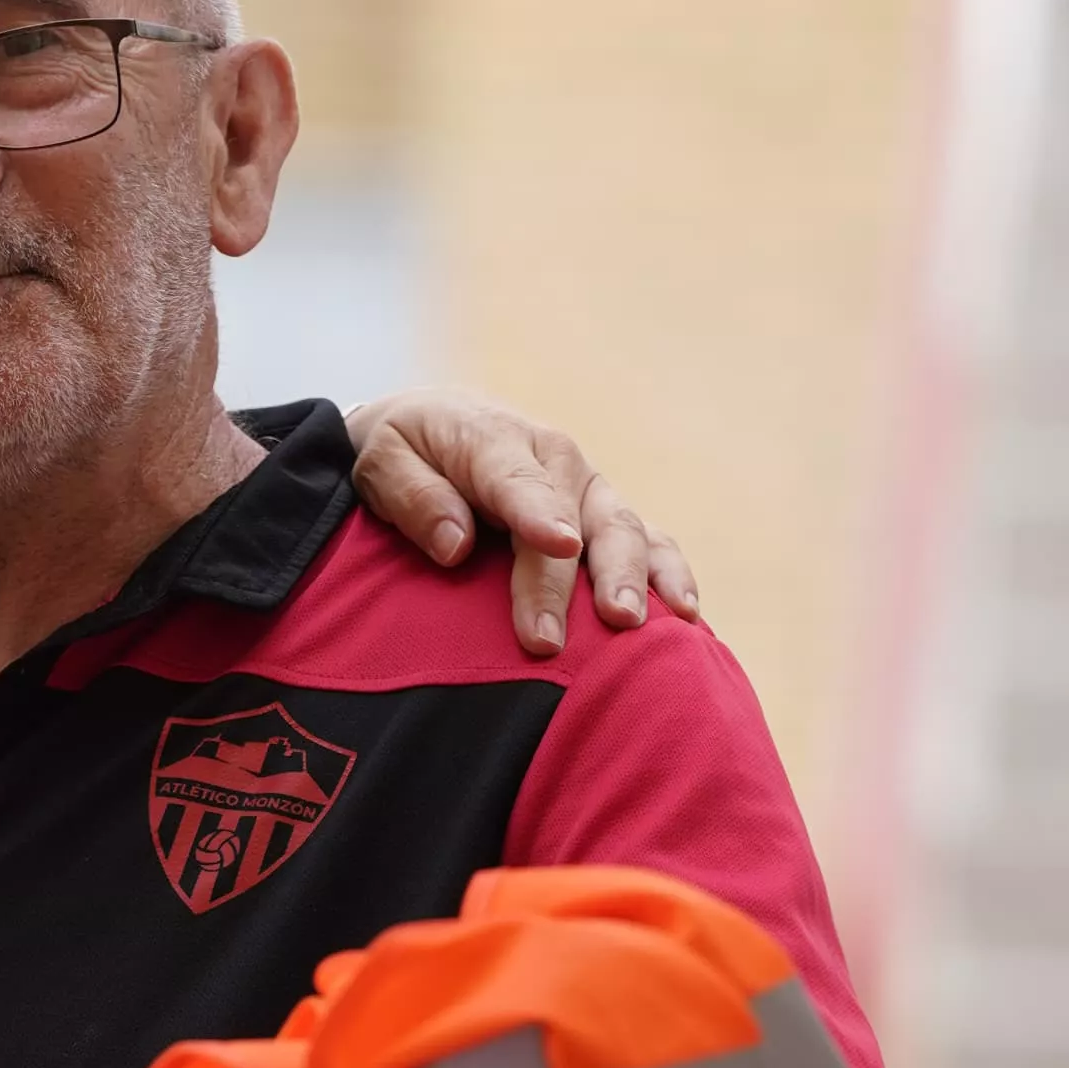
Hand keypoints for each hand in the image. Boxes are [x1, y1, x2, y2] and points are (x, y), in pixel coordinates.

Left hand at [346, 391, 700, 659]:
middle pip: (574, 521)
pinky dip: (670, 575)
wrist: (434, 428)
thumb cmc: (403, 452)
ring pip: (623, 530)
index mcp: (496, 439)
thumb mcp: (383, 461)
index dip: (538, 514)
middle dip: (567, 581)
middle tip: (548, 640)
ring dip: (633, 578)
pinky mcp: (604, 517)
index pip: (518, 482)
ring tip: (631, 625)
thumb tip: (455, 544)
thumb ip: (415, 497)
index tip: (556, 545)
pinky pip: (649, 544)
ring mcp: (588, 491)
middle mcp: (555, 461)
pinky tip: (685, 617)